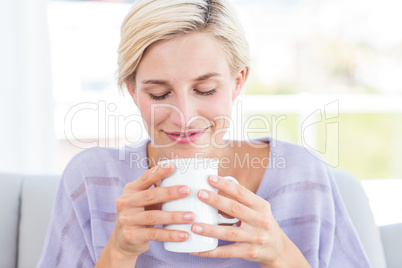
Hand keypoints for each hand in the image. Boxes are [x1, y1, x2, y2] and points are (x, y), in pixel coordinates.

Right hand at [110, 163, 194, 257]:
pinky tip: (184, 235)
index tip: (173, 166)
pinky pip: (154, 234)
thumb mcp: (144, 201)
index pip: (145, 178)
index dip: (158, 172)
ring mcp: (127, 220)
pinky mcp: (131, 236)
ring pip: (154, 216)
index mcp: (131, 190)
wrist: (123, 241)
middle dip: (170, 192)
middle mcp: (125, 203)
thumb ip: (157, 190)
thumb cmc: (141, 215)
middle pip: (150, 195)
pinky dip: (171, 234)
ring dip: (174, 216)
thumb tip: (184, 177)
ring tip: (191, 216)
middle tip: (187, 190)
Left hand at [190, 175, 309, 267]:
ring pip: (229, 233)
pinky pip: (227, 252)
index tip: (210, 178)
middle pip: (235, 209)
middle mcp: (260, 221)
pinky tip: (198, 249)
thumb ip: (241, 201)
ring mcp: (255, 238)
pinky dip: (211, 251)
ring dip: (210, 230)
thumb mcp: (258, 209)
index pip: (242, 192)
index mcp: (261, 206)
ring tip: (195, 225)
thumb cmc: (261, 223)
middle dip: (216, 201)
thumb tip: (214, 189)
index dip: (225, 185)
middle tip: (200, 194)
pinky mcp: (249, 252)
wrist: (278, 249)